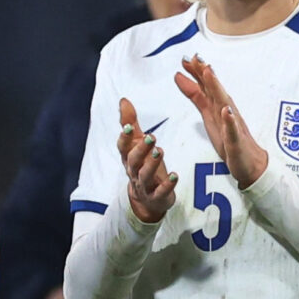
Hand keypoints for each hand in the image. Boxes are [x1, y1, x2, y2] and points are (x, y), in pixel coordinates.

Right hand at [117, 98, 176, 224]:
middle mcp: (134, 170)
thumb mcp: (137, 144)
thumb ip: (131, 123)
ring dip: (152, 163)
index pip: (123, 147)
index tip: (128, 126)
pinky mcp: (157, 196)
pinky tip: (175, 175)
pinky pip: (161, 191)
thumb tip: (123, 100)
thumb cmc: (143, 165)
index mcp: (128, 157)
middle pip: (134, 160)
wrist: (146, 198)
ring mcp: (145, 184)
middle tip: (151, 137)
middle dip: (141, 149)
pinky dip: (167, 184)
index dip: (124, 137)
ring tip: (161, 151)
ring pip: (145, 174)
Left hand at [173, 56, 269, 186]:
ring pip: (224, 105)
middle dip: (206, 74)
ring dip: (217, 89)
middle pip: (215, 90)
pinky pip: (233, 131)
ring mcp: (233, 127)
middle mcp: (227, 113)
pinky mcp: (236, 142)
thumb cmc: (230, 140)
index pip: (207, 86)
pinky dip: (230, 121)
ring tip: (209, 74)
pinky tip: (226, 112)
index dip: (197, 72)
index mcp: (219, 106)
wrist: (251, 165)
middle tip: (196, 58)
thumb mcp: (208, 115)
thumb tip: (180, 76)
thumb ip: (196, 95)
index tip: (187, 57)